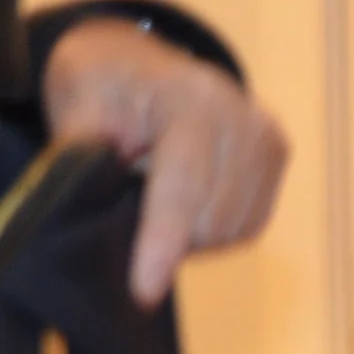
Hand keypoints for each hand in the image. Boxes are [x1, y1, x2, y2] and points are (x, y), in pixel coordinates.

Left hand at [42, 16, 287, 304]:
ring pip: (233, 230)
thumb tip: (78, 208)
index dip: (161, 243)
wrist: (138, 61)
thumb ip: (80, 155)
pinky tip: (187, 204)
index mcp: (189, 99)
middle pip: (211, 219)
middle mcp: (241, 116)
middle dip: (167, 238)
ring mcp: (266, 136)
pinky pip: (249, 225)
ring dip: (191, 237)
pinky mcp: (278, 154)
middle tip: (127, 212)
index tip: (143, 291)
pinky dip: (214, 230)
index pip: (181, 186)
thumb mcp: (76, 106)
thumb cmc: (102, 84)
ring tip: (156, 201)